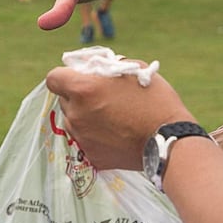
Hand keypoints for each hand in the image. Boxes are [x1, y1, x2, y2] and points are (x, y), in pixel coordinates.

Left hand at [45, 64, 193, 169]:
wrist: (168, 141)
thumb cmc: (154, 100)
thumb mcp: (133, 69)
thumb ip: (106, 66)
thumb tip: (91, 66)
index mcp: (83, 89)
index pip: (53, 78)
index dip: (65, 76)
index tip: (79, 78)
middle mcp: (76, 114)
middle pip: (64, 100)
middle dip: (78, 96)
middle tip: (103, 98)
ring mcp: (81, 137)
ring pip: (73, 121)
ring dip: (85, 116)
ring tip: (113, 117)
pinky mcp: (90, 156)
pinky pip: (86, 140)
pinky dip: (96, 136)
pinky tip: (117, 134)